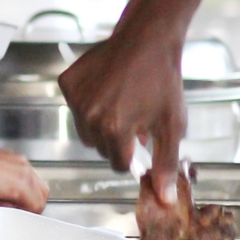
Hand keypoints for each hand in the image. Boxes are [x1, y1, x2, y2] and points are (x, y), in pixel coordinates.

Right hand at [0, 147, 47, 212]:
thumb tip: (3, 201)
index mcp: (13, 160)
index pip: (32, 182)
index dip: (26, 198)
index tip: (15, 206)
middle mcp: (22, 164)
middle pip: (41, 191)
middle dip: (31, 205)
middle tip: (16, 213)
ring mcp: (23, 174)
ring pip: (40, 199)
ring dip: (28, 210)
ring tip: (8, 213)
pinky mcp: (19, 187)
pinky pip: (33, 207)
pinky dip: (23, 214)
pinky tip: (6, 212)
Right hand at [57, 25, 186, 199]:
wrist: (147, 39)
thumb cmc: (162, 80)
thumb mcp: (171, 125)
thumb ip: (165, 165)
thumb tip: (164, 199)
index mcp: (115, 130)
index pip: (118, 163)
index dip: (133, 154)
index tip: (141, 138)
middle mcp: (90, 116)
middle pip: (100, 149)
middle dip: (117, 139)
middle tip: (134, 117)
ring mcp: (76, 99)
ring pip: (86, 131)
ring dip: (101, 124)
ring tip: (121, 103)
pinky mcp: (68, 83)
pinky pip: (75, 108)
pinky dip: (88, 103)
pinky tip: (107, 88)